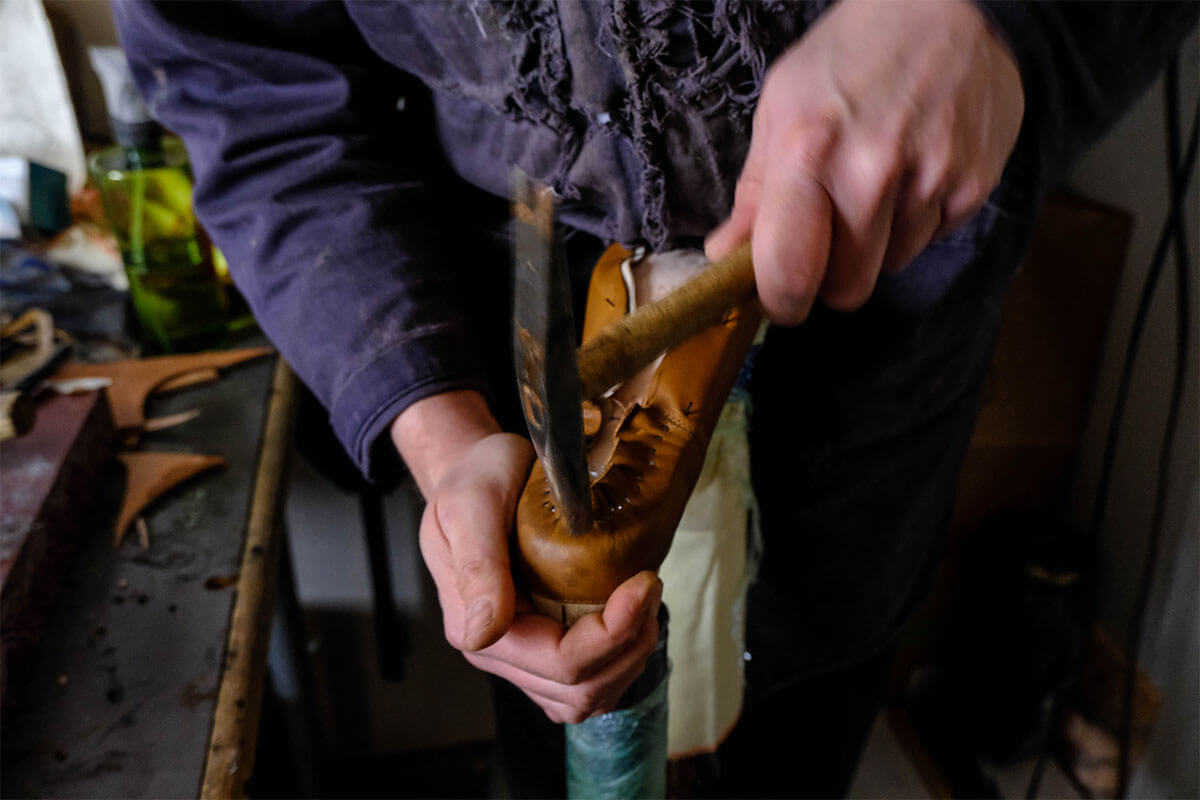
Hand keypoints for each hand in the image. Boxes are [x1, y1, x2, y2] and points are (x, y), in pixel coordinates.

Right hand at [392, 391, 662, 722]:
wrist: (476, 465)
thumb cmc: (476, 475)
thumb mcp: (470, 504)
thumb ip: (477, 566)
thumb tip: (485, 633)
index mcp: (475, 625)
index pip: (559, 663)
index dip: (612, 636)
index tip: (643, 584)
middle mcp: (496, 650)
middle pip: (578, 690)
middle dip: (629, 646)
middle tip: (651, 587)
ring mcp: (520, 653)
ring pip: (586, 697)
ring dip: (628, 658)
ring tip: (645, 603)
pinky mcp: (542, 644)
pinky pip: (586, 681)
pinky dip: (618, 660)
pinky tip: (630, 618)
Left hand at [705, 0, 1023, 322]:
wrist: (947, 5)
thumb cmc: (849, 55)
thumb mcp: (779, 107)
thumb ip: (753, 193)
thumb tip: (724, 256)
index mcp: (807, 153)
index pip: (789, 273)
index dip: (781, 300)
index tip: (779, 296)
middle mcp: (871, 174)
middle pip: (847, 289)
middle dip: (830, 278)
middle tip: (826, 241)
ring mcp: (929, 181)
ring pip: (890, 268)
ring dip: (875, 247)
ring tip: (874, 187)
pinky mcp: (973, 186)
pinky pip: (930, 240)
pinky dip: (914, 223)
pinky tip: (910, 175)